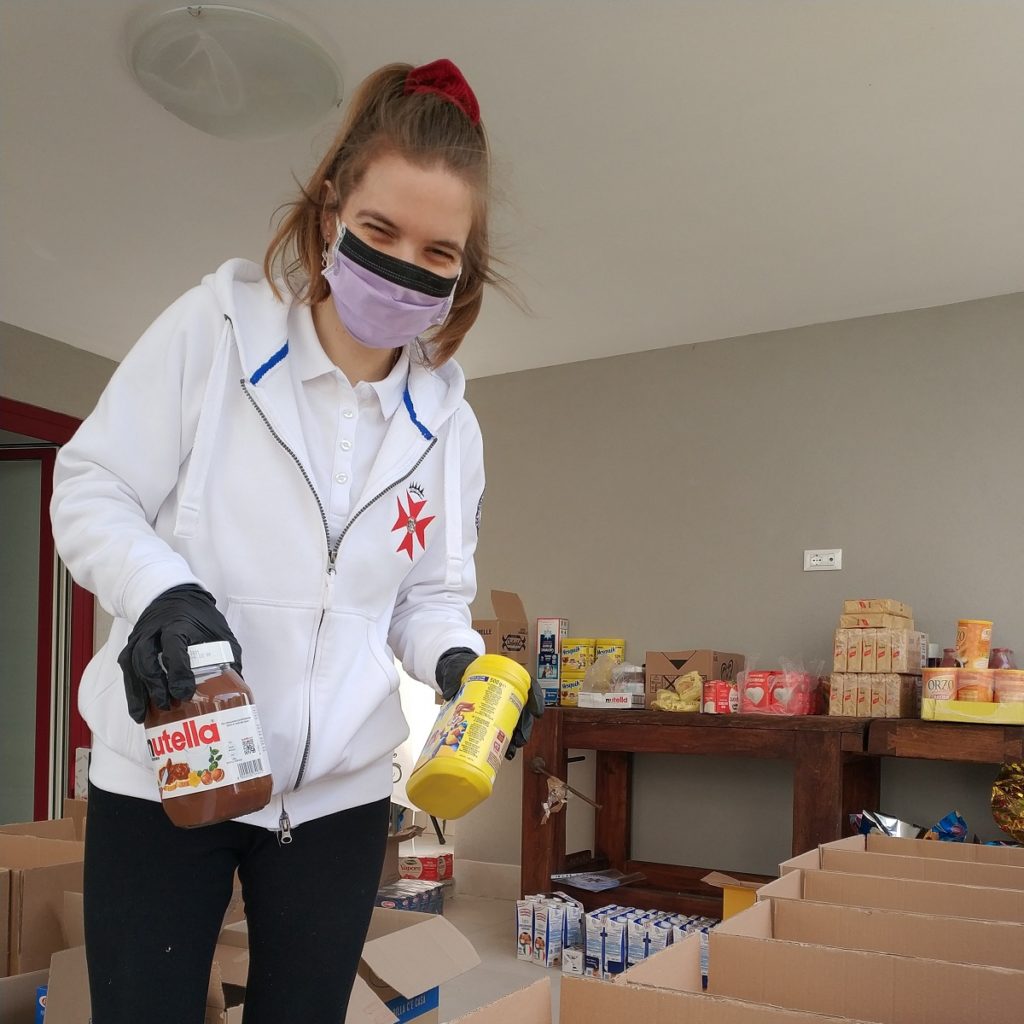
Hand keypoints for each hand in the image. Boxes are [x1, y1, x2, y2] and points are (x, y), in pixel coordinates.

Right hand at [118, 584, 241, 723]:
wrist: (173, 596)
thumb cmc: (199, 617)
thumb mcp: (219, 630)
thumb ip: (228, 656)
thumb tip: (236, 689)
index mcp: (178, 624)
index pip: (174, 646)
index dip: (178, 671)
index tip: (184, 693)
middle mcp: (154, 630)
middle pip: (147, 658)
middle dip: (156, 685)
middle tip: (167, 705)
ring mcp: (140, 637)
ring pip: (133, 664)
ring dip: (139, 692)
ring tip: (146, 715)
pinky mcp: (132, 646)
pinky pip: (127, 670)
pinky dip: (131, 691)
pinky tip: (138, 711)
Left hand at [434, 648, 543, 760]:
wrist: (452, 674)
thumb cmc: (460, 668)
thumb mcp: (456, 668)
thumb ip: (452, 677)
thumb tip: (450, 692)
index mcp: (504, 676)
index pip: (527, 685)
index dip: (535, 698)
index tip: (537, 712)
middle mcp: (506, 692)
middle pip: (523, 709)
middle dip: (524, 726)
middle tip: (520, 739)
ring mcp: (499, 706)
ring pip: (515, 722)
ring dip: (515, 738)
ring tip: (510, 751)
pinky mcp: (490, 716)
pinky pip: (501, 729)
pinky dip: (502, 741)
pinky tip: (500, 752)